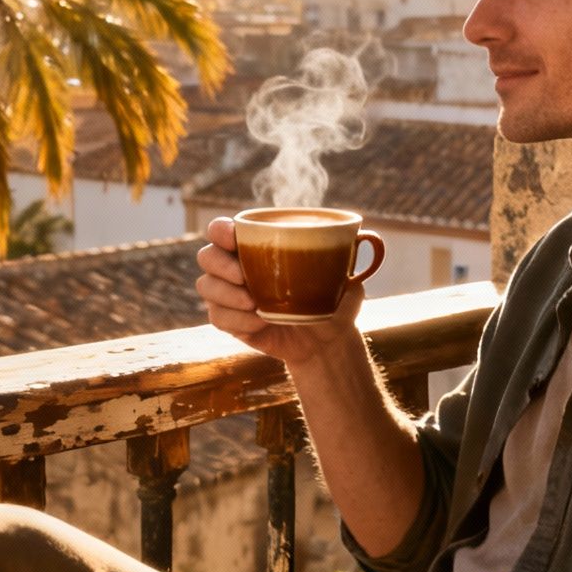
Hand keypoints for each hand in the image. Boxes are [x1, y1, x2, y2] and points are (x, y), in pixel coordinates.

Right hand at [197, 217, 366, 369]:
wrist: (326, 342)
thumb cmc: (333, 302)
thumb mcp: (346, 278)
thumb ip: (350, 257)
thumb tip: (365, 239)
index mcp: (257, 246)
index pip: (223, 229)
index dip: (220, 229)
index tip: (232, 236)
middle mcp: (236, 267)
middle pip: (206, 256)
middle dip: (220, 264)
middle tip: (245, 277)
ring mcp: (229, 295)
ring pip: (206, 286)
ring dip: (226, 295)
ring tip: (254, 305)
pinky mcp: (229, 321)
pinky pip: (216, 317)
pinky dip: (234, 320)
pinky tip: (258, 324)